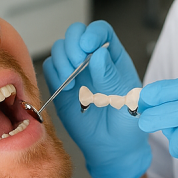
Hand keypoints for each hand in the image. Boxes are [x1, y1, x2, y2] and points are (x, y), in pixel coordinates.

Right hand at [43, 21, 150, 177]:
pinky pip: (49, 68)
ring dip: (62, 60)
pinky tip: (66, 89)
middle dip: (72, 44)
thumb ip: (112, 77)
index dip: (92, 33)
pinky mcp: (60, 85)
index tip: (88, 46)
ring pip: (60, 48)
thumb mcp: (127, 99)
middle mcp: (92, 60)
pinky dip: (53, 74)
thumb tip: (98, 55)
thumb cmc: (127, 122)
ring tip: (72, 81)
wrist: (112, 147)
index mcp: (114, 57)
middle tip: (76, 64)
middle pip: (76, 33)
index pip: (101, 31)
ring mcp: (75, 71)